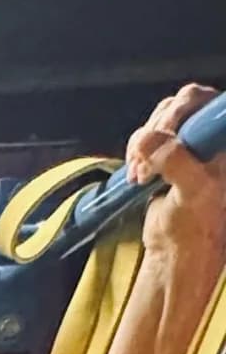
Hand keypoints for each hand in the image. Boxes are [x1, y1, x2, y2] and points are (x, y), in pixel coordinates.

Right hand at [130, 83, 225, 254]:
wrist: (177, 250)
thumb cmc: (198, 225)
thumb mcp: (194, 192)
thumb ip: (176, 161)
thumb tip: (148, 139)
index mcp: (225, 141)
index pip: (208, 103)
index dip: (183, 114)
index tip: (167, 138)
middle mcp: (212, 136)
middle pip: (182, 104)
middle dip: (159, 130)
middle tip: (148, 162)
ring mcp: (190, 142)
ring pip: (162, 117)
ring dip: (143, 144)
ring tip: (141, 175)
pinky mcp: (168, 151)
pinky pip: (148, 134)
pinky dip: (136, 151)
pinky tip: (137, 174)